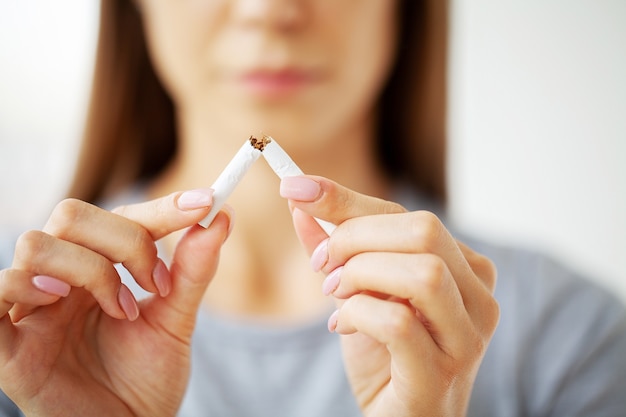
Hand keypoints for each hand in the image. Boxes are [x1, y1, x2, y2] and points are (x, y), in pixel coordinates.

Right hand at [0, 190, 231, 415]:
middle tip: (158, 281)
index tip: (204, 203)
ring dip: (90, 270)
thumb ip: (193, 272)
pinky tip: (61, 303)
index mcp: (98, 268)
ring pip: (36, 244)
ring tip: (123, 309)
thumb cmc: (146, 378)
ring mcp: (32, 308)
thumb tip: (221, 219)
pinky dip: (27, 285)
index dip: (161, 207)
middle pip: (72, 215)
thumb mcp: (176, 322)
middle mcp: (62, 279)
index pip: (121, 216)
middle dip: (125, 240)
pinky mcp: (8, 345)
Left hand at [281, 176, 498, 416]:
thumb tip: (300, 197)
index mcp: (465, 269)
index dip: (347, 199)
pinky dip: (358, 314)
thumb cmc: (384, 355)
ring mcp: (467, 337)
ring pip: (423, 273)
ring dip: (361, 275)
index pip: (407, 215)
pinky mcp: (441, 373)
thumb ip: (335, 247)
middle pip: (424, 231)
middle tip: (323, 264)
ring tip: (335, 294)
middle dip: (356, 237)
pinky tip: (343, 325)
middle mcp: (478, 297)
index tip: (297, 187)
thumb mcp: (357, 291)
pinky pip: (399, 323)